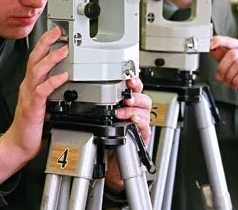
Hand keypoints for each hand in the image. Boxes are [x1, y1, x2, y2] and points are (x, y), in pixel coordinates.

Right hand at [0, 26, 68, 183]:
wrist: (19, 144)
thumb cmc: (31, 125)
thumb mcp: (43, 102)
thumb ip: (50, 88)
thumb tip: (66, 76)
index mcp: (30, 84)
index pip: (35, 58)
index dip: (44, 43)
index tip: (56, 32)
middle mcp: (28, 86)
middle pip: (34, 58)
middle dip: (46, 42)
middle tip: (58, 32)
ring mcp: (29, 96)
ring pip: (37, 71)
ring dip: (51, 58)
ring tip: (63, 50)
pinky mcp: (32, 107)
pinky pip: (42, 91)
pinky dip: (53, 81)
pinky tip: (63, 76)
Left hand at [106, 76, 151, 190]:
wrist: (112, 158)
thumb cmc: (108, 137)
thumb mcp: (104, 118)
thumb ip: (103, 106)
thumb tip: (92, 94)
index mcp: (128, 104)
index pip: (135, 89)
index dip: (134, 82)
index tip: (129, 80)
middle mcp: (137, 111)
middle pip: (143, 97)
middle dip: (135, 96)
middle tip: (126, 98)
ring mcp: (141, 123)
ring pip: (146, 110)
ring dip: (133, 109)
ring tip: (122, 113)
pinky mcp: (143, 134)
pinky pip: (146, 125)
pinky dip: (140, 121)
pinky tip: (133, 120)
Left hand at [209, 36, 237, 103]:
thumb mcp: (229, 66)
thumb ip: (221, 57)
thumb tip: (213, 49)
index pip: (229, 40)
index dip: (219, 41)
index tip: (210, 46)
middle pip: (233, 54)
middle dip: (223, 67)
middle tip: (220, 76)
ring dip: (229, 76)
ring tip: (228, 82)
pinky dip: (236, 81)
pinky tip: (235, 84)